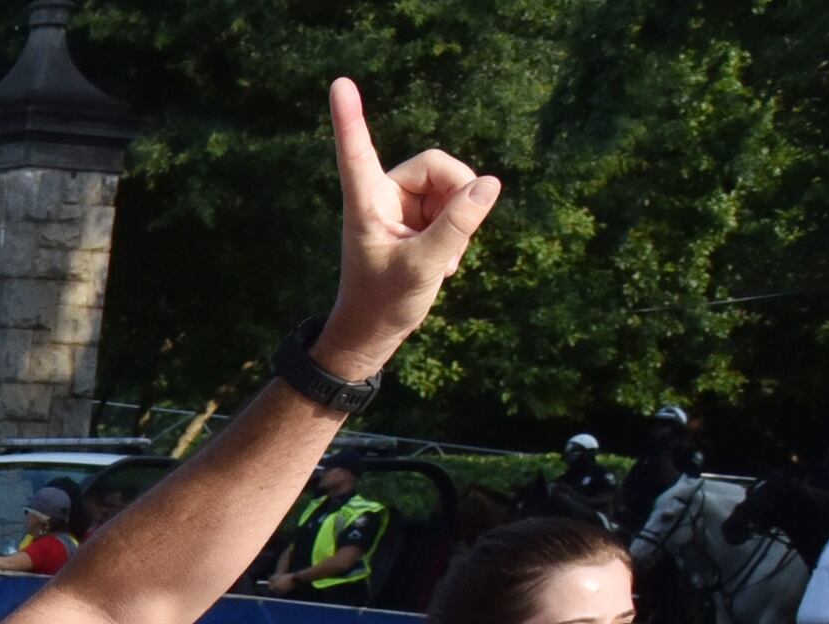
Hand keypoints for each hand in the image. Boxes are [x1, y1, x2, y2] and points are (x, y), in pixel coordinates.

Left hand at [316, 78, 501, 372]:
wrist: (373, 335)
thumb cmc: (383, 304)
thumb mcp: (425, 266)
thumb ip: (458, 224)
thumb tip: (490, 182)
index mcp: (367, 202)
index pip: (357, 151)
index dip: (350, 118)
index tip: (338, 84)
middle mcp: (381, 196)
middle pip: (436, 166)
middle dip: (458, 195)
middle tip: (458, 236)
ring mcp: (400, 207)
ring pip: (451, 187)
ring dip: (459, 220)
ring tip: (444, 260)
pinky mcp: (416, 220)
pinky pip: (453, 207)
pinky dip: (457, 232)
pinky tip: (444, 263)